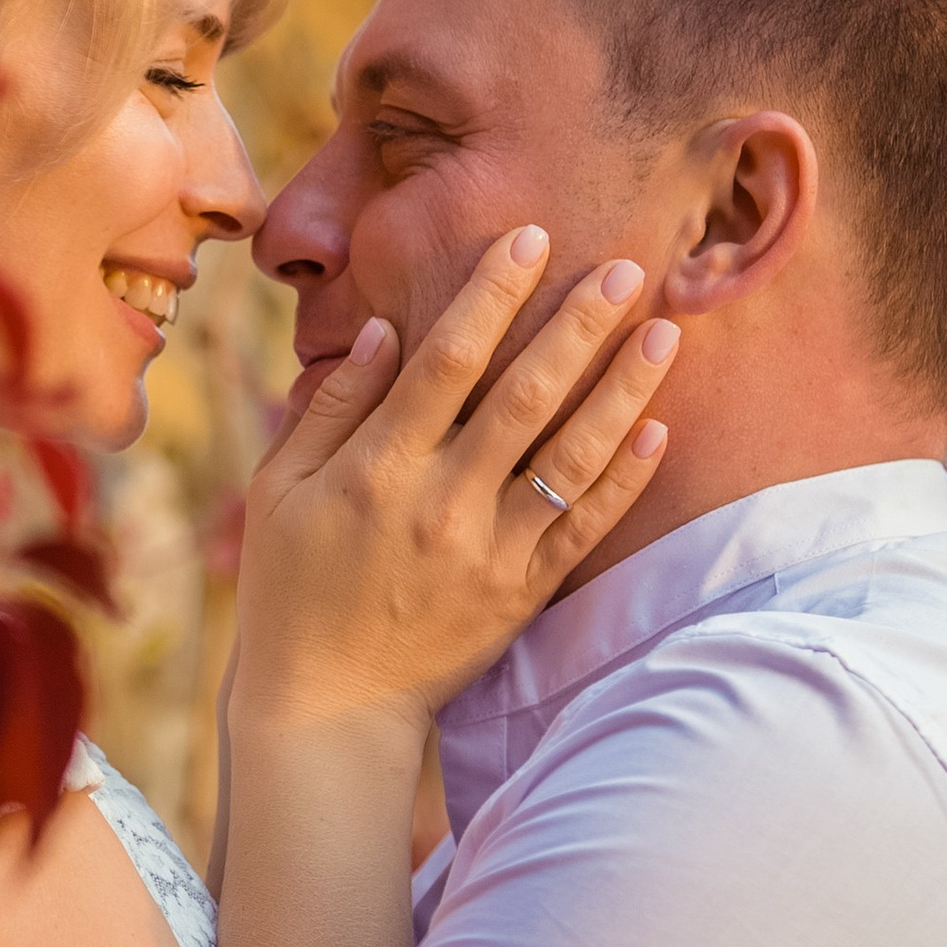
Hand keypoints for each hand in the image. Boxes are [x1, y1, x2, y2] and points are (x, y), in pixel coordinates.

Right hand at [231, 229, 674, 738]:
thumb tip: (380, 331)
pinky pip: (584, 529)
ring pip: (570, 459)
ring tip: (665, 334)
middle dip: (578, 325)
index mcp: (375, 470)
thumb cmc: (291, 588)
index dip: (491, 294)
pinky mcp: (521, 594)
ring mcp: (488, 553)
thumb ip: (330, 409)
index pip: (444, 361)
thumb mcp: (281, 492)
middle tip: (626, 267)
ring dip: (621, 391)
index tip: (529, 237)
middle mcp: (439, 505)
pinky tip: (657, 430)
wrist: (328, 708)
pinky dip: (624, 481)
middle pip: (523, 396)